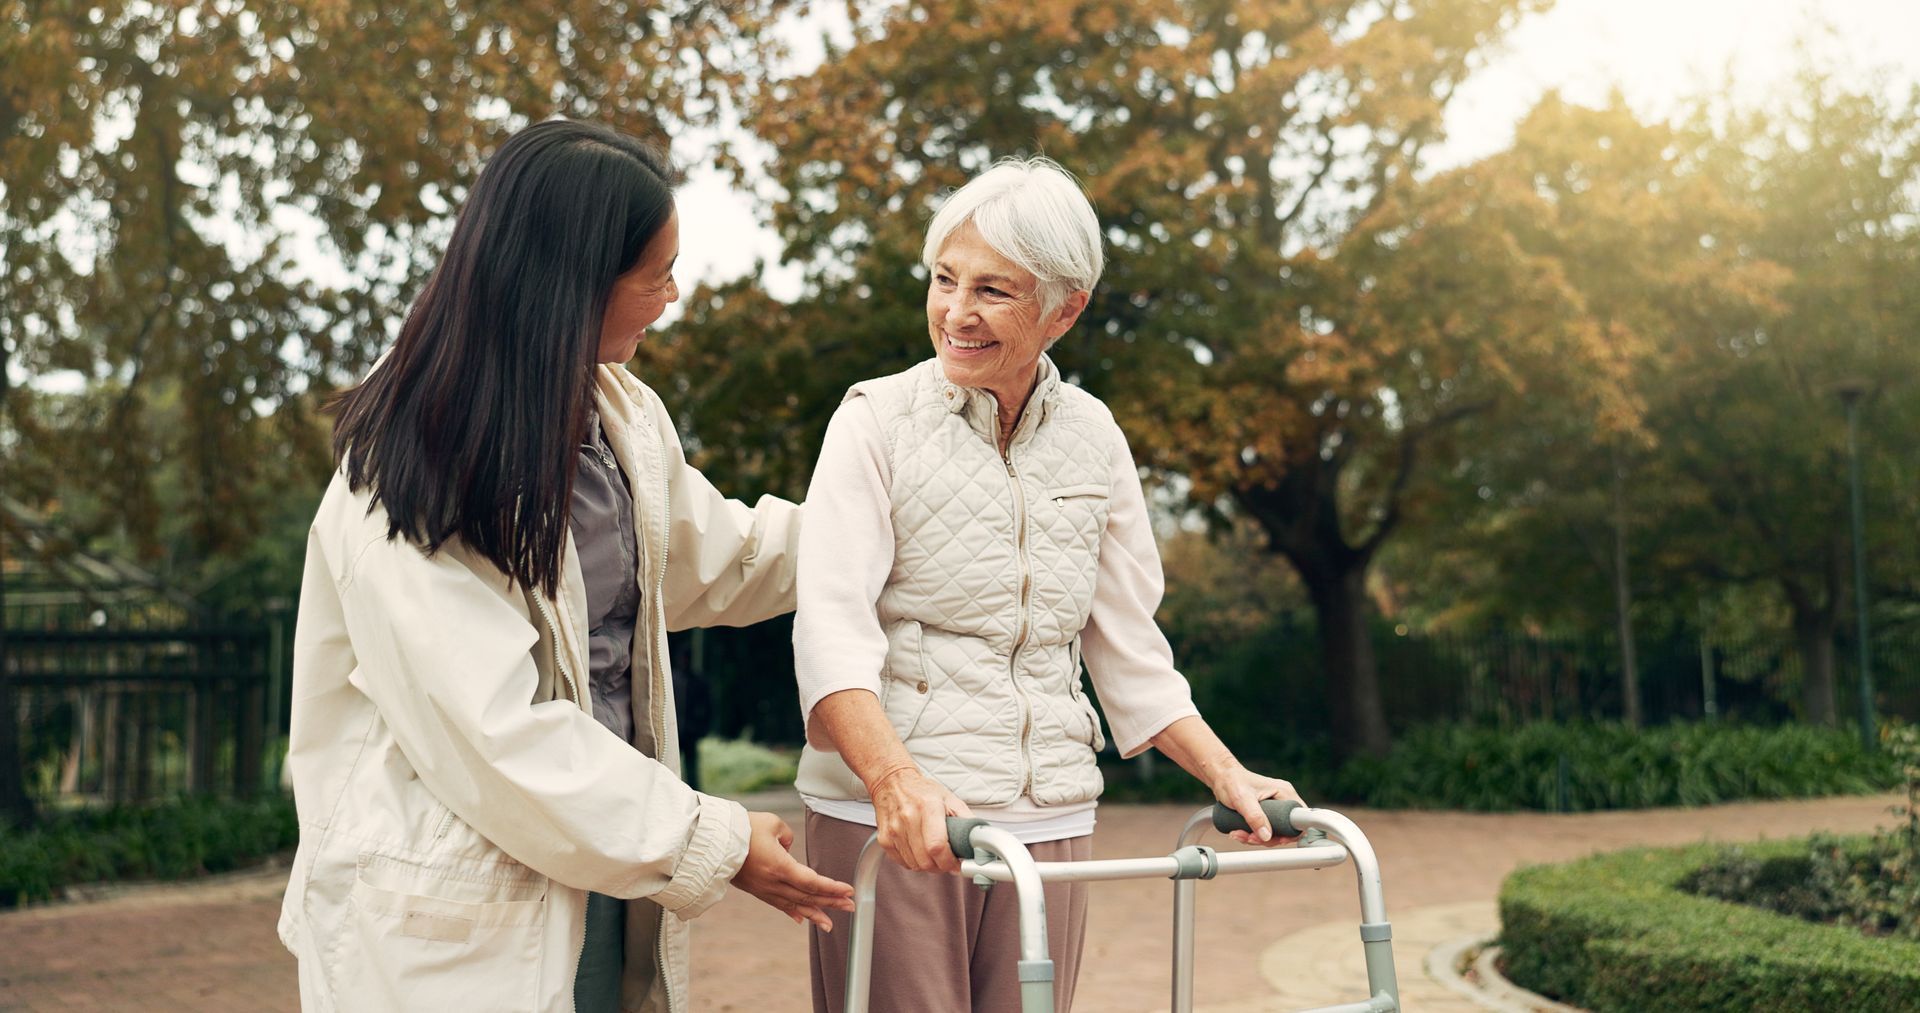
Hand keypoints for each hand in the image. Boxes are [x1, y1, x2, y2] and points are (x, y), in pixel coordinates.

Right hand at [730, 811, 854, 930]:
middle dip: (831, 902)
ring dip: (815, 913)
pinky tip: (803, 919)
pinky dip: (793, 911)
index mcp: (779, 866)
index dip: (832, 888)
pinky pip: (779, 904)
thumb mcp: (772, 824)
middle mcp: (773, 882)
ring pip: (795, 905)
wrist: (712, 842)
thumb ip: (788, 837)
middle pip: (808, 896)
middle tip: (850, 906)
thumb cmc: (742, 829)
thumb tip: (789, 850)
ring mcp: (764, 889)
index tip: (849, 890)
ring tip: (831, 924)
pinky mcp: (757, 890)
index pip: (812, 882)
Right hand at [869, 765, 972, 873]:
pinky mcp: (884, 839)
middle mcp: (908, 818)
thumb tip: (981, 842)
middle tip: (947, 858)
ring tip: (933, 851)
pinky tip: (919, 849)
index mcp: (928, 807)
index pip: (937, 846)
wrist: (892, 782)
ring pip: (915, 865)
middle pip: (926, 860)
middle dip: (941, 865)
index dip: (950, 861)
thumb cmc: (923, 791)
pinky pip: (903, 863)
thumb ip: (967, 821)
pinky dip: (914, 861)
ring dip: (928, 865)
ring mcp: (894, 830)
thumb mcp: (951, 799)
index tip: (957, 863)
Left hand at [1208, 764, 1305, 847]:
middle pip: (1285, 830)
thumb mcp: (1243, 799)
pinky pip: (1263, 831)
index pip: (1299, 818)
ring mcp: (1274, 809)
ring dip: (1255, 839)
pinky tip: (1238, 832)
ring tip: (1238, 834)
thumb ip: (1255, 817)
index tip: (1277, 839)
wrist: (1221, 777)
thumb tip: (1267, 836)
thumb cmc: (1232, 781)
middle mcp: (1282, 801)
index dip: (1291, 833)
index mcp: (1284, 793)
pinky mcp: (1265, 815)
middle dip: (1267, 838)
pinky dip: (1251, 836)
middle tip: (1250, 837)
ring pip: (1272, 833)